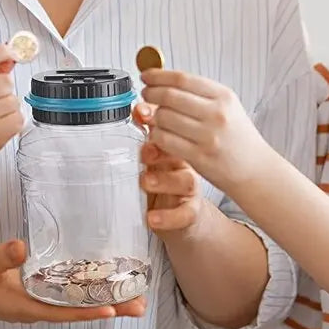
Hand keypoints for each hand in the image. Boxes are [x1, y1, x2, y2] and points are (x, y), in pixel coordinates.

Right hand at [0, 239, 146, 326]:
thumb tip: (23, 247)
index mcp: (23, 306)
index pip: (62, 311)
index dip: (87, 309)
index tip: (114, 307)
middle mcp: (37, 308)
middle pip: (78, 310)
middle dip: (109, 306)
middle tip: (142, 304)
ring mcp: (38, 302)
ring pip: (76, 304)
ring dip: (104, 299)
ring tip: (136, 296)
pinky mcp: (37, 293)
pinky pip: (67, 295)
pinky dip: (88, 289)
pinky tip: (104, 282)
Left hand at [133, 102, 206, 236]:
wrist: (188, 218)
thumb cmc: (168, 182)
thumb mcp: (154, 161)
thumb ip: (145, 139)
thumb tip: (137, 110)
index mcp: (176, 150)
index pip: (170, 132)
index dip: (156, 122)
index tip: (141, 114)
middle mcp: (186, 166)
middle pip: (181, 153)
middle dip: (161, 150)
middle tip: (145, 152)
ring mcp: (190, 189)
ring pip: (185, 181)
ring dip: (164, 180)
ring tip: (145, 181)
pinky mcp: (191, 212)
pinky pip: (184, 214)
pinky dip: (168, 217)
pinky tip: (152, 218)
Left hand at [140, 69, 269, 193]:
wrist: (255, 169)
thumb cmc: (237, 137)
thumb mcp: (226, 107)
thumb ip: (198, 95)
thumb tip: (162, 82)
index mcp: (223, 96)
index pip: (182, 79)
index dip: (158, 76)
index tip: (146, 76)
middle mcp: (216, 113)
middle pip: (170, 96)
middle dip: (151, 93)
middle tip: (145, 95)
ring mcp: (208, 136)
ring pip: (164, 117)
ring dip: (152, 116)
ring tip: (154, 117)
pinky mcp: (199, 156)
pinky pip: (165, 140)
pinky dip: (156, 135)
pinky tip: (158, 134)